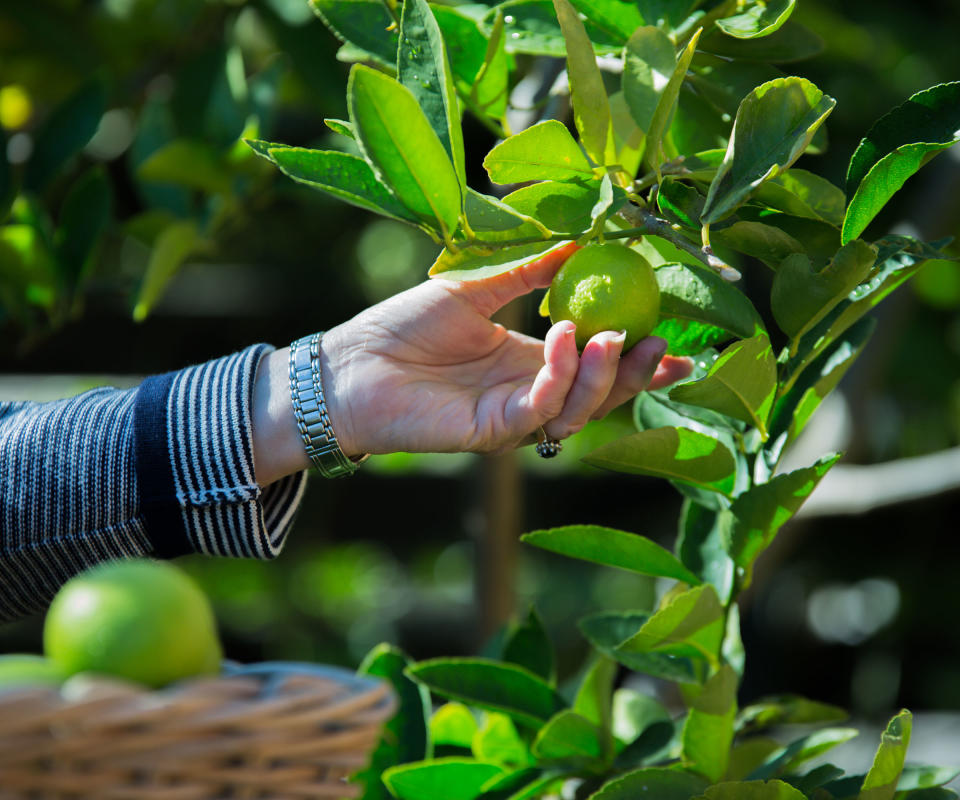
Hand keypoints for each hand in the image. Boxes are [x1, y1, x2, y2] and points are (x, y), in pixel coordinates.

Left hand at [251, 243, 691, 484]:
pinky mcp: (491, 433)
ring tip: (611, 335)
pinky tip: (560, 339)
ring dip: (602, 376)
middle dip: (635, 373)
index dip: (636, 356)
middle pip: (598, 394)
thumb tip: (578, 242)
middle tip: (660, 342)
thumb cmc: (402, 325)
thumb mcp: (474, 288)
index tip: (674, 336)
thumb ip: (525, 273)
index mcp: (528, 361)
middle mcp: (527, 393)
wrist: (350, 362)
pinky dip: (557, 378)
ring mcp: (512, 417)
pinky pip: (539, 411)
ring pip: (578, 410)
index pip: (594, 363)